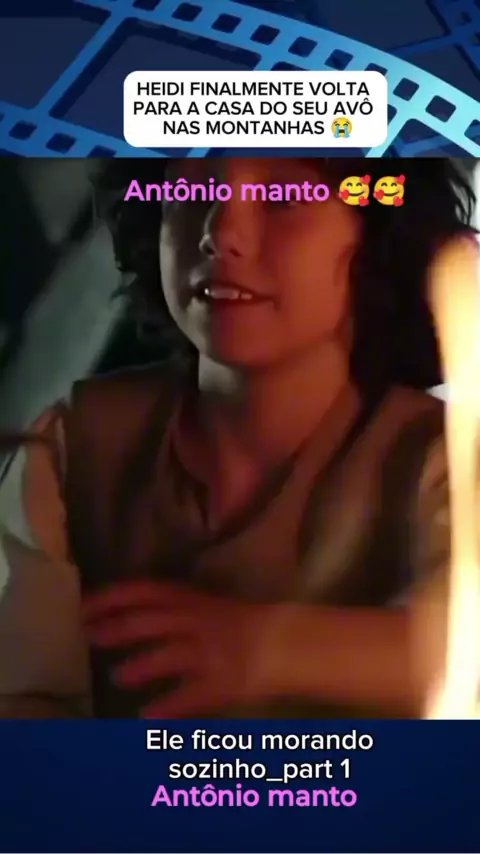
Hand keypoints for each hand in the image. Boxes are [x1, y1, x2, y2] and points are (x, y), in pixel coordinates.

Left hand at [84, 581, 268, 717]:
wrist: (286, 643)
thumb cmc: (240, 624)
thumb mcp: (204, 606)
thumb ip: (170, 611)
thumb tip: (121, 620)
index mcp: (192, 599)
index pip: (144, 591)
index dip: (111, 598)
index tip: (83, 608)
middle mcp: (197, 620)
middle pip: (149, 622)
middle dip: (115, 629)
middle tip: (89, 639)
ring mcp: (209, 652)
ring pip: (167, 656)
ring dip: (139, 666)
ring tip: (118, 677)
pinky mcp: (222, 682)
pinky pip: (190, 696)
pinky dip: (167, 707)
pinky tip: (146, 717)